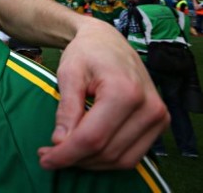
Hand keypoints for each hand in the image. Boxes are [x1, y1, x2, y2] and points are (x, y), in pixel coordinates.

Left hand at [38, 20, 168, 169]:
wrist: (108, 40)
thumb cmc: (86, 52)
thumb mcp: (69, 74)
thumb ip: (66, 108)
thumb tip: (60, 142)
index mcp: (125, 92)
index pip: (92, 138)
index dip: (66, 154)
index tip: (44, 160)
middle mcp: (148, 107)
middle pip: (106, 151)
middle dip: (74, 159)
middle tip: (47, 155)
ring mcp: (158, 117)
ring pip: (120, 160)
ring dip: (90, 163)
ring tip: (63, 153)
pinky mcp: (159, 123)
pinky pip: (132, 155)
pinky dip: (106, 159)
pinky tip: (84, 151)